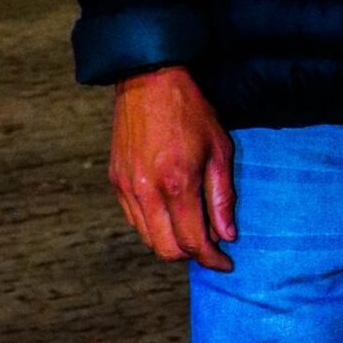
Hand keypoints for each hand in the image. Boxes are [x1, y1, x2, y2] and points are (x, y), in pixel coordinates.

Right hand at [109, 66, 236, 269]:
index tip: (225, 262)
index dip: (212, 259)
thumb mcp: (219, 150)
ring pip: (147, 238)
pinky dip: (153, 225)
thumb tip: (227, 235)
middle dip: (190, 254)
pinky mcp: (115, 181)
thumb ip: (222, 197)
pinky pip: (134, 219)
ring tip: (191, 225)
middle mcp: (147, 191)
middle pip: (166, 250)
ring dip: (170, 241)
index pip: (193, 242)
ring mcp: (127, 187)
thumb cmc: (190, 111)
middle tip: (209, 245)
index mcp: (177, 184)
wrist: (148, 80)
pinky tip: (170, 210)